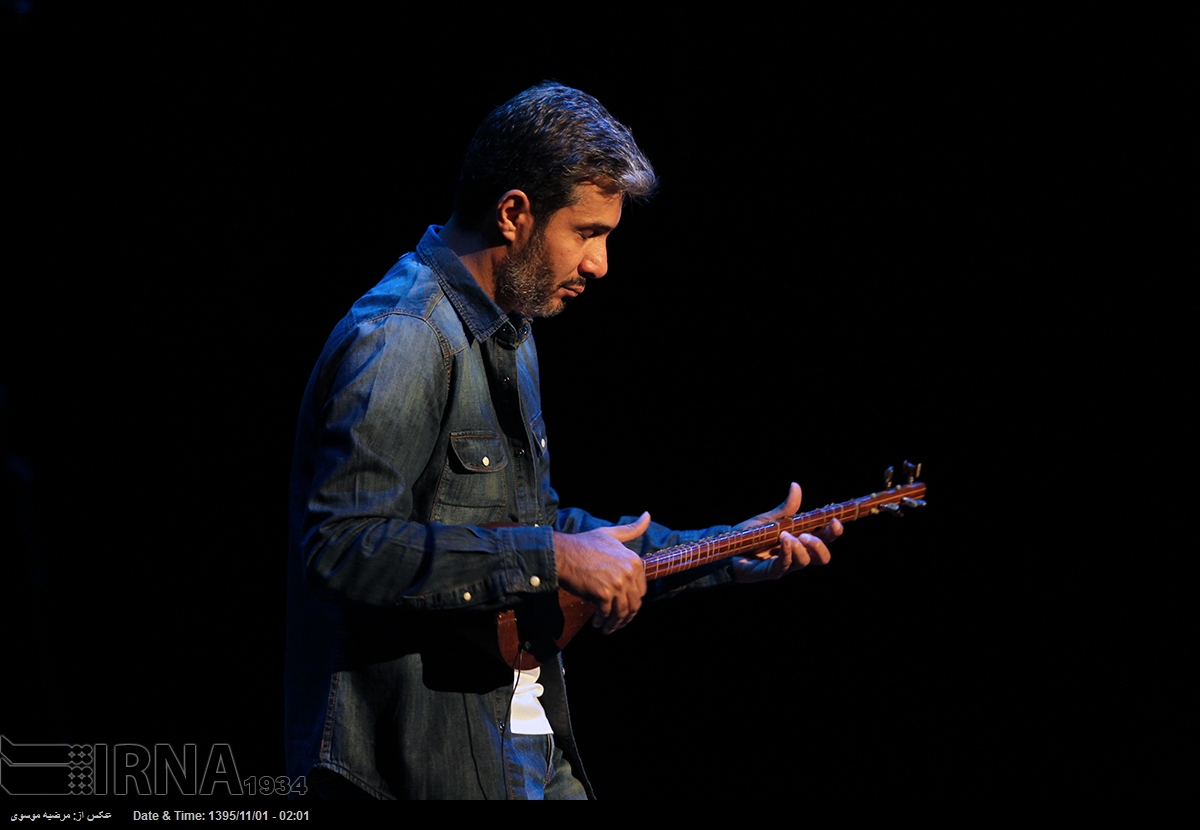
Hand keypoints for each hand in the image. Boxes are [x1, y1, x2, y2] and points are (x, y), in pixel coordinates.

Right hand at [554, 512, 649, 633]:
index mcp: (634, 561)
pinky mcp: (603, 595)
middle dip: (626, 616)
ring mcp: (617, 584)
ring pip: (622, 612)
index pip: (641, 590)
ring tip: (607, 628)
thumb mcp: (611, 534)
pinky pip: (607, 614)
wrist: (562, 553)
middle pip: (633, 603)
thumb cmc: (583, 544)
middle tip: (616, 622)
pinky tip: (597, 623)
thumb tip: (648, 515)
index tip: (624, 606)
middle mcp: (629, 573)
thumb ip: (632, 529)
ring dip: (615, 623)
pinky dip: (602, 621)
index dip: (632, 601)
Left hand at [731, 483, 841, 582]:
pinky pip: (785, 565)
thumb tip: (795, 486)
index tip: (835, 521)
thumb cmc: (751, 534)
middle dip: (820, 546)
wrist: (727, 548)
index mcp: (801, 539)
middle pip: (822, 557)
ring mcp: (786, 565)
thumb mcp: (768, 518)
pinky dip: (787, 552)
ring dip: (800, 548)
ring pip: (805, 562)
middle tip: (807, 535)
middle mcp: (797, 554)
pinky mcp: (772, 572)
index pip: (825, 538)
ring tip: (788, 536)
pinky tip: (784, 541)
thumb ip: (785, 508)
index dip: (834, 532)